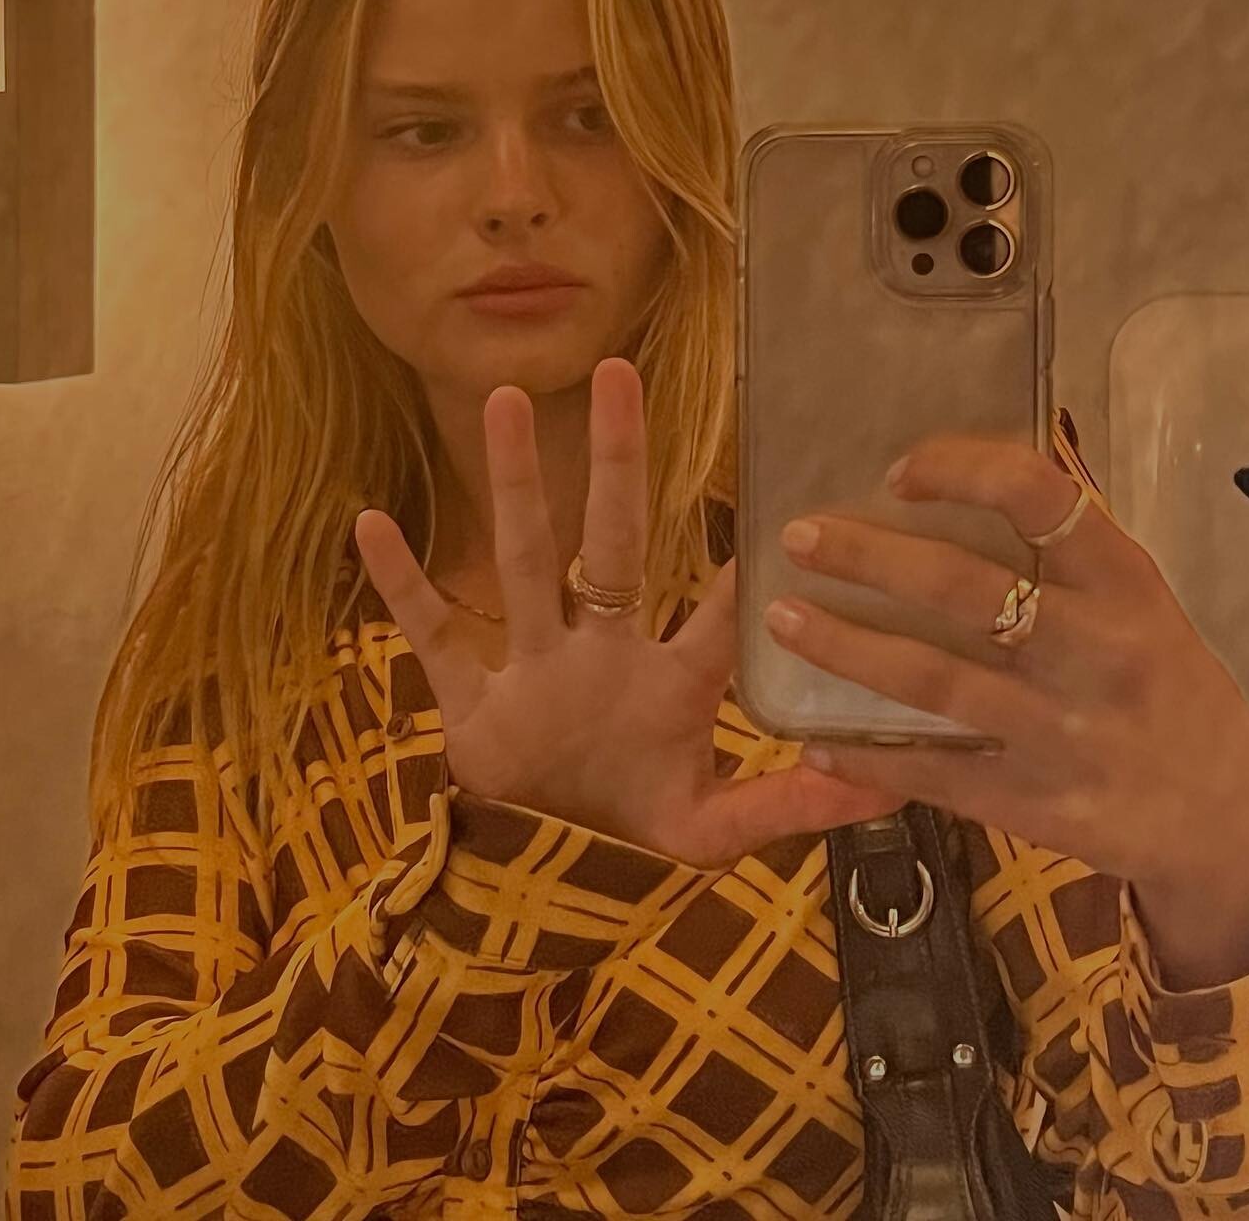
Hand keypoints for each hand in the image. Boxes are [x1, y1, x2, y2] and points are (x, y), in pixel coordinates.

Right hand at [354, 356, 901, 869]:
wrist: (539, 876)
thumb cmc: (631, 831)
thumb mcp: (711, 831)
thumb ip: (784, 807)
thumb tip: (876, 787)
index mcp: (667, 686)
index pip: (717, 617)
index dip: (744, 567)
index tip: (773, 489)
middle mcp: (601, 653)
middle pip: (610, 543)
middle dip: (615, 463)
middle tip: (617, 372)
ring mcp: (534, 667)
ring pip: (523, 561)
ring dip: (512, 486)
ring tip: (506, 401)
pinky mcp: (472, 701)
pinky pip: (432, 636)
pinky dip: (401, 588)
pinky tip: (372, 525)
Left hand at [764, 432, 1248, 896]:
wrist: (1231, 819)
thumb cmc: (1165, 684)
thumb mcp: (1139, 603)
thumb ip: (1066, 554)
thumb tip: (968, 478)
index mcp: (1122, 584)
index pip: (1038, 497)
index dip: (959, 472)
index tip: (896, 473)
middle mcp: (1094, 651)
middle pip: (962, 588)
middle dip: (867, 557)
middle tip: (799, 537)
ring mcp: (1063, 733)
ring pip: (934, 681)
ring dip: (846, 647)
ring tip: (783, 618)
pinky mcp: (1038, 805)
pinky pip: (937, 774)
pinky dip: (867, 756)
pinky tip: (811, 739)